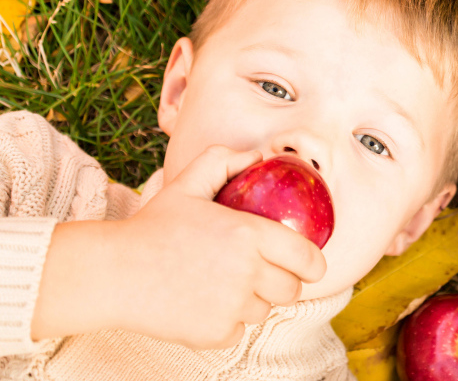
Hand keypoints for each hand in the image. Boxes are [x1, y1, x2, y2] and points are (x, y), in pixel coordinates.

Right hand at [33, 146, 326, 348]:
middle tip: (261, 275)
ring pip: (264, 311)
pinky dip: (227, 323)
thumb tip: (257, 156)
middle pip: (292, 290)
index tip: (308, 266)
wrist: (111, 273)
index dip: (313, 264)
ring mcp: (231, 306)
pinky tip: (203, 305)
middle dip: (282, 283)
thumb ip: (222, 162)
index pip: (308, 258)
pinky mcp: (215, 334)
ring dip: (252, 302)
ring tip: (223, 286)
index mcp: (249, 234)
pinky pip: (239, 332)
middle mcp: (247, 271)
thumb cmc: (152, 227)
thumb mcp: (187, 184)